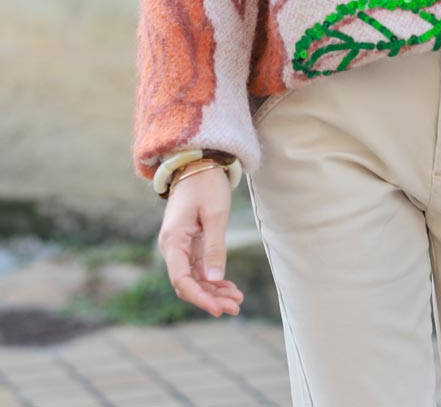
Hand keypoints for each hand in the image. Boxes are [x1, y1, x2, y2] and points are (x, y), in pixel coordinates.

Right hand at [157, 164, 243, 316]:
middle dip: (210, 298)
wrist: (200, 162)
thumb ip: (214, 247)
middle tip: (235, 307)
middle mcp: (172, 246)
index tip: (218, 309)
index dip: (199, 298)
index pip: (182, 280)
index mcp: (173, 240)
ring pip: (194, 278)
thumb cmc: (206, 184)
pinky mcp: (190, 243)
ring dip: (213, 290)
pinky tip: (229, 287)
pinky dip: (213, 278)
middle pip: (188, 283)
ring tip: (236, 300)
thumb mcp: (214, 215)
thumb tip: (214, 279)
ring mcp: (180, 246)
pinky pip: (199, 268)